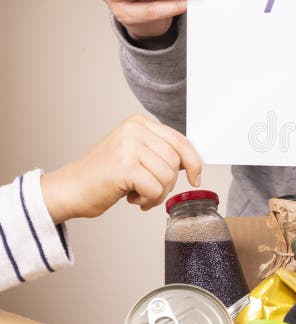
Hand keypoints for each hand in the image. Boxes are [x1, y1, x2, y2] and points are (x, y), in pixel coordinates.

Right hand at [41, 115, 202, 222]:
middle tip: (147, 189)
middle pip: (176, 161)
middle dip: (168, 182)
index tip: (196, 178)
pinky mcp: (124, 167)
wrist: (71, 189)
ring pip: (168, 177)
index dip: (194, 162)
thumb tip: (193, 162)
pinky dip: (148, 201)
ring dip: (157, 193)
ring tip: (138, 193)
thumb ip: (161, 151)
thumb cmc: (105, 175)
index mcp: (139, 123)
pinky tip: (132, 199)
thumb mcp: (135, 153)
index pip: (181, 141)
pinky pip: (155, 190)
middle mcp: (134, 130)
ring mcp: (128, 147)